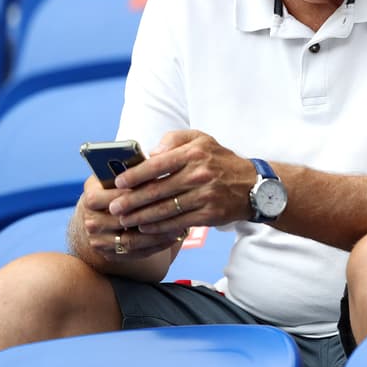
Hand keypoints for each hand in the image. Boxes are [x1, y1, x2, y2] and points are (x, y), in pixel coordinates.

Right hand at [78, 175, 181, 260]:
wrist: (102, 213)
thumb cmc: (119, 187)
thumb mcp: (121, 173)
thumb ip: (135, 165)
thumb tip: (159, 154)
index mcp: (91, 195)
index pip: (112, 196)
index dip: (137, 194)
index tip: (161, 189)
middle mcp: (89, 219)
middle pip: (122, 220)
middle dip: (150, 215)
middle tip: (176, 210)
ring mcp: (97, 240)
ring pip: (131, 240)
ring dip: (157, 233)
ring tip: (180, 225)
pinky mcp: (108, 254)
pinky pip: (135, 253)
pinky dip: (156, 245)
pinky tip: (174, 236)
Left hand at [108, 129, 256, 236]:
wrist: (252, 184)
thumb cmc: (219, 160)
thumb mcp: (201, 139)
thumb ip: (173, 139)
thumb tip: (151, 153)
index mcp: (195, 153)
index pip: (157, 165)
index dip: (135, 175)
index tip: (118, 182)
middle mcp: (200, 174)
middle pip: (157, 191)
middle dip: (131, 201)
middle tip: (114, 207)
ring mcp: (205, 195)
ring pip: (164, 209)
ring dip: (140, 217)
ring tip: (125, 220)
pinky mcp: (209, 214)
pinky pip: (177, 222)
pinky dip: (158, 227)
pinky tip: (145, 228)